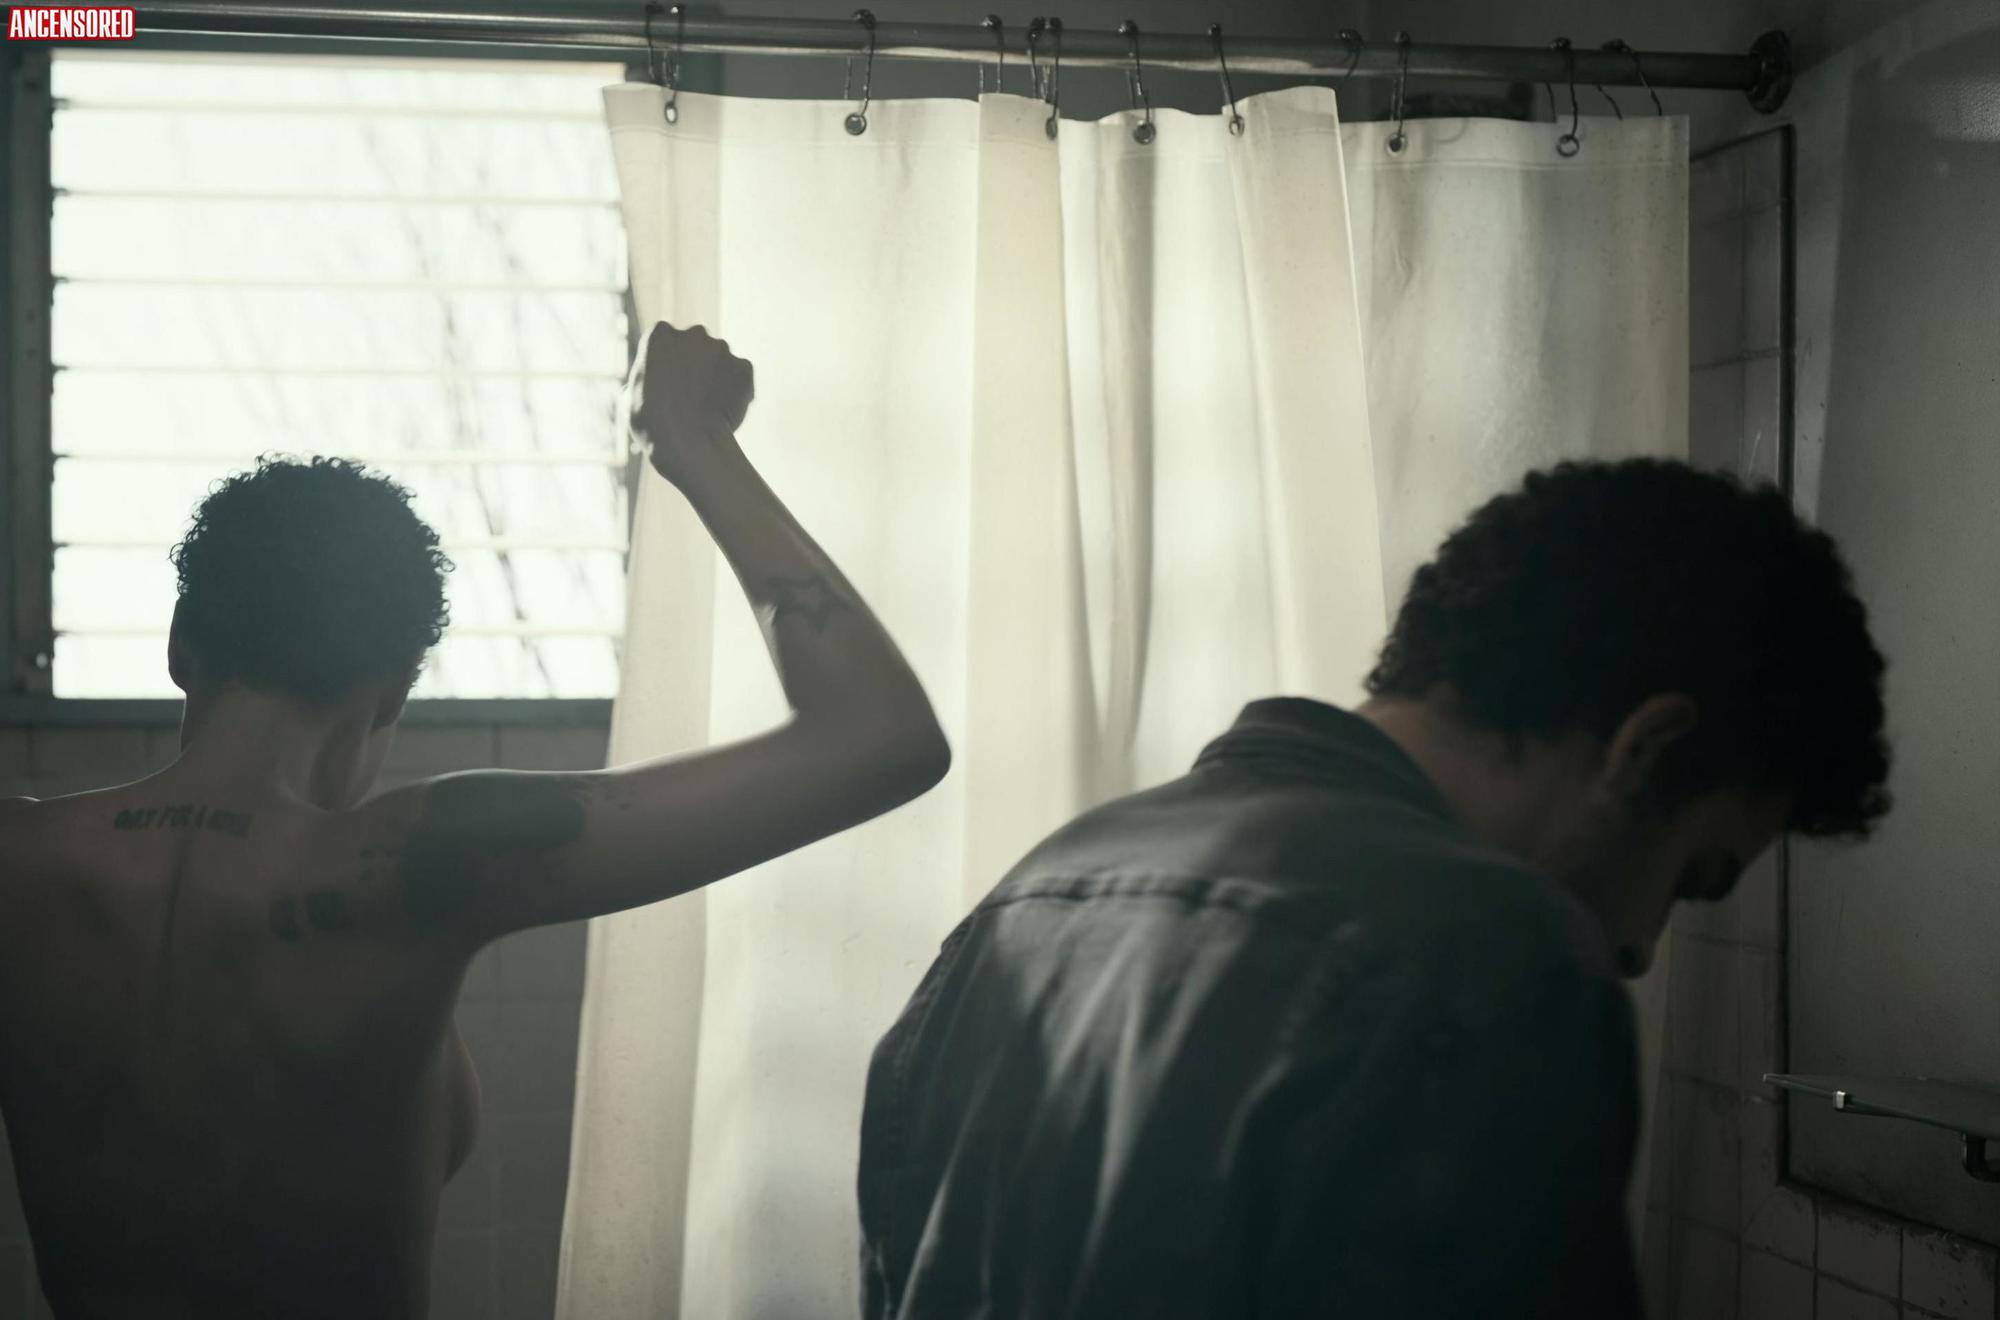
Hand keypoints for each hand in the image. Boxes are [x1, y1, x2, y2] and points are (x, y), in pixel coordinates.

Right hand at [625, 321, 754, 485]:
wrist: (687, 443)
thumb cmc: (652, 424)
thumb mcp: (631, 396)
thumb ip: (646, 377)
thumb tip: (650, 381)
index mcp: (660, 334)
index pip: (666, 341)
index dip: (667, 364)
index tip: (667, 384)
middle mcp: (693, 333)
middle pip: (696, 346)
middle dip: (695, 365)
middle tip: (690, 396)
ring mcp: (721, 348)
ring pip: (720, 360)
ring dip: (716, 377)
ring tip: (707, 408)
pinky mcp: (744, 366)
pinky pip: (740, 375)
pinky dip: (737, 389)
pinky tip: (724, 411)